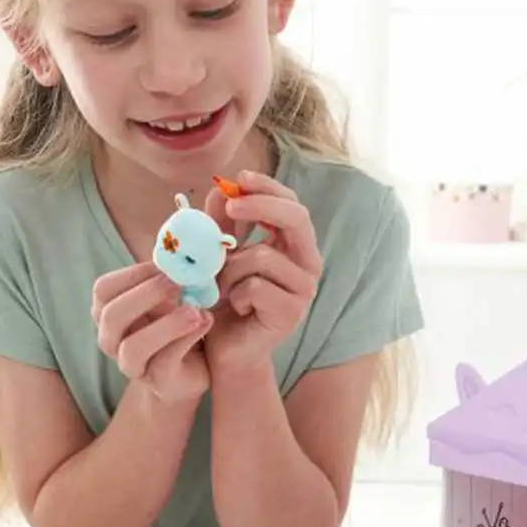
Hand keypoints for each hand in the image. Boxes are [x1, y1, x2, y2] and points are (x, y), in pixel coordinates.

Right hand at [91, 262, 211, 402]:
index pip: (104, 289)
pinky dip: (186, 339)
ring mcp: (132, 365)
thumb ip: (171, 274)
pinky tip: (206, 322)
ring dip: (167, 325)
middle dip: (146, 295)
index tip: (167, 266)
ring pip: (133, 347)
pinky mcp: (158, 382)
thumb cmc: (177, 322)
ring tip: (196, 311)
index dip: (134, 274)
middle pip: (112, 316)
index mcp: (109, 311)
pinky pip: (164, 363)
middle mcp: (112, 339)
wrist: (194, 367)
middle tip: (178, 283)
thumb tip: (187, 245)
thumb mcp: (171, 295)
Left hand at [202, 170, 320, 373]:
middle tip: (232, 204)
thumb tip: (221, 188)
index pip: (292, 204)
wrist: (226, 349)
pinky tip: (234, 307)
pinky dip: (235, 294)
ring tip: (221, 285)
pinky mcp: (292, 313)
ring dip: (230, 267)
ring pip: (264, 255)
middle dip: (261, 206)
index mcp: (295, 245)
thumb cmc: (224, 298)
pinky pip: (256, 287)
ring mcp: (304, 289)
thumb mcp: (219, 254)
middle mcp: (308, 263)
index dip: (269, 187)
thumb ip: (222, 223)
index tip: (239, 178)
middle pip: (296, 219)